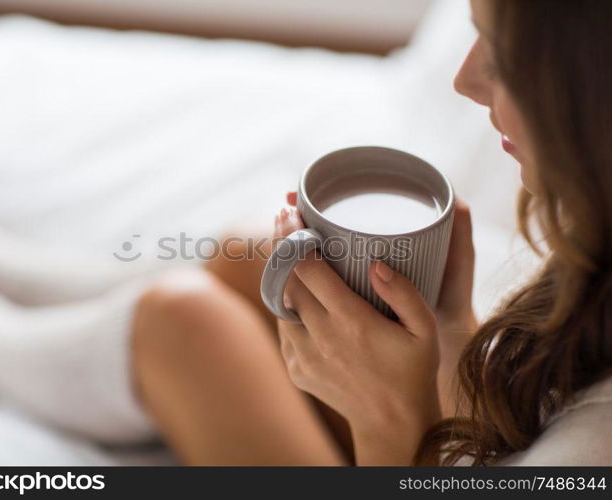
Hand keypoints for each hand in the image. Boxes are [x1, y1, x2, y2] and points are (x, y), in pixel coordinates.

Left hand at [286, 191, 478, 417]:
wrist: (392, 423)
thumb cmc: (413, 371)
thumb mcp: (425, 331)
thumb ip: (404, 293)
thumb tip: (376, 262)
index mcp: (351, 322)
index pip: (308, 268)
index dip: (295, 236)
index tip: (290, 211)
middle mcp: (320, 337)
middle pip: (287, 279)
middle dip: (282, 245)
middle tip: (285, 216)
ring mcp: (303, 354)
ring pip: (280, 302)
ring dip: (282, 273)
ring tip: (290, 249)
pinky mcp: (295, 367)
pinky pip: (284, 326)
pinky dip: (287, 305)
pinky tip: (298, 290)